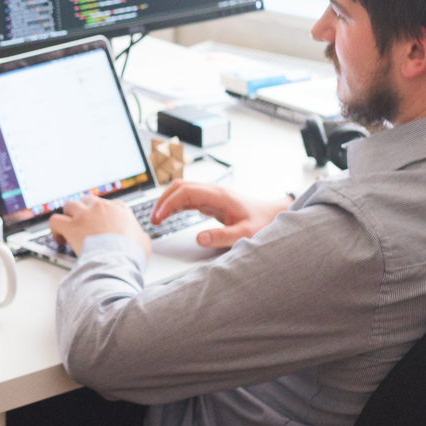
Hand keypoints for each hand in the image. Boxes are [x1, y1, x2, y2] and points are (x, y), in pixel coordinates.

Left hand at [47, 194, 148, 257]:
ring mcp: (85, 215)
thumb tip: (140, 238)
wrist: (119, 260)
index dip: (103, 215)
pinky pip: (55, 220)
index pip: (108, 205)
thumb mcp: (144, 242)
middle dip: (84, 210)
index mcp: (119, 209)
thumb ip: (140, 235)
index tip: (101, 225)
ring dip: (68, 215)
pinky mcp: (71, 226)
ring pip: (69, 205)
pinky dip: (55, 228)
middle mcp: (101, 207)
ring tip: (68, 228)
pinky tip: (59, 238)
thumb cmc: (132, 253)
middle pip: (87, 200)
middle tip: (83, 224)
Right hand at [150, 181, 287, 249]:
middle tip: (153, 220)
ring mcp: (211, 193)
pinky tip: (169, 214)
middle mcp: (212, 191)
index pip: (185, 192)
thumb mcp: (245, 234)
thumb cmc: (261, 223)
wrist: (272, 214)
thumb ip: (222, 236)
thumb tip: (198, 238)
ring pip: (181, 189)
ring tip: (157, 219)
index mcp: (218, 196)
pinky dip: (175, 204)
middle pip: (179, 186)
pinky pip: (188, 197)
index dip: (168, 204)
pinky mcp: (211, 199)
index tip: (159, 218)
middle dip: (162, 201)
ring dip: (167, 201)